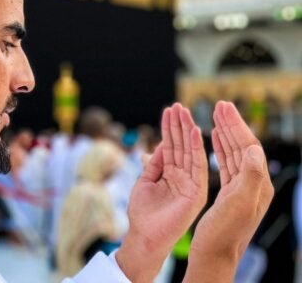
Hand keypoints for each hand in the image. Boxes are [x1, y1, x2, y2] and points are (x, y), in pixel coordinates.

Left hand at [116, 103, 207, 281]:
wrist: (145, 234)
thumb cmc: (143, 212)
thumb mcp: (145, 182)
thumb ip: (154, 165)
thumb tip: (158, 146)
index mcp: (170, 173)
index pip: (171, 146)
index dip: (170, 129)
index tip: (169, 110)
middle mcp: (183, 176)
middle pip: (181, 146)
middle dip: (179, 125)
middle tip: (177, 105)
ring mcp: (191, 182)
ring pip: (190, 152)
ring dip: (187, 131)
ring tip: (184, 111)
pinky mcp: (197, 191)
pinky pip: (198, 166)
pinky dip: (196, 148)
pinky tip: (194, 131)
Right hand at [185, 101, 273, 282]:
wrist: (215, 255)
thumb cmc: (224, 233)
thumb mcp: (238, 203)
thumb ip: (250, 174)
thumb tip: (254, 148)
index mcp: (257, 183)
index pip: (248, 145)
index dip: (236, 125)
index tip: (223, 107)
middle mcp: (252, 184)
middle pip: (242, 145)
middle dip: (231, 124)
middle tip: (220, 105)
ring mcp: (241, 188)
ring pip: (233, 153)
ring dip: (225, 133)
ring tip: (216, 116)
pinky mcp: (229, 193)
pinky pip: (226, 164)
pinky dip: (219, 148)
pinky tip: (214, 141)